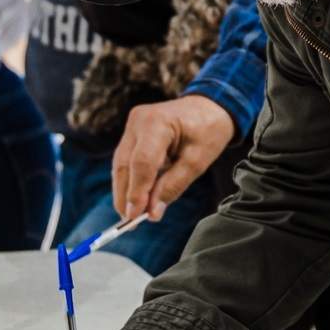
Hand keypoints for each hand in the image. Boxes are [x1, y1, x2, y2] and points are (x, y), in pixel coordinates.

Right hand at [111, 95, 235, 221]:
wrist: (209, 106)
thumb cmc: (208, 130)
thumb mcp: (197, 161)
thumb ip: (173, 186)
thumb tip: (152, 212)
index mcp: (157, 122)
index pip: (141, 163)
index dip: (137, 192)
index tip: (135, 217)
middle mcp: (138, 121)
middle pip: (124, 165)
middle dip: (125, 196)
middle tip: (129, 223)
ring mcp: (132, 125)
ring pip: (121, 164)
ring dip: (125, 190)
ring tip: (131, 215)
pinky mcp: (132, 132)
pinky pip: (126, 160)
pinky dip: (130, 180)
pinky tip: (135, 198)